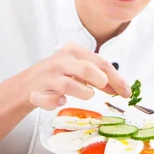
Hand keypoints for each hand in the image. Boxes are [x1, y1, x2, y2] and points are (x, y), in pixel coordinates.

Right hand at [11, 42, 130, 110]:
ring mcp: (49, 75)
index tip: (127, 92)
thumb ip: (98, 77)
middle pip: (87, 69)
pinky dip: (57, 102)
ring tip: (86, 95)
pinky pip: (51, 99)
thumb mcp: (79, 72)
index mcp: (75, 51)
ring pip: (70, 85)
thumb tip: (120, 89)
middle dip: (101, 81)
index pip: (101, 63)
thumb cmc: (58, 77)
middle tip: (107, 91)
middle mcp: (62, 60)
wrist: (26, 85)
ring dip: (83, 93)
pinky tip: (61, 101)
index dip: (117, 79)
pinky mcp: (37, 90)